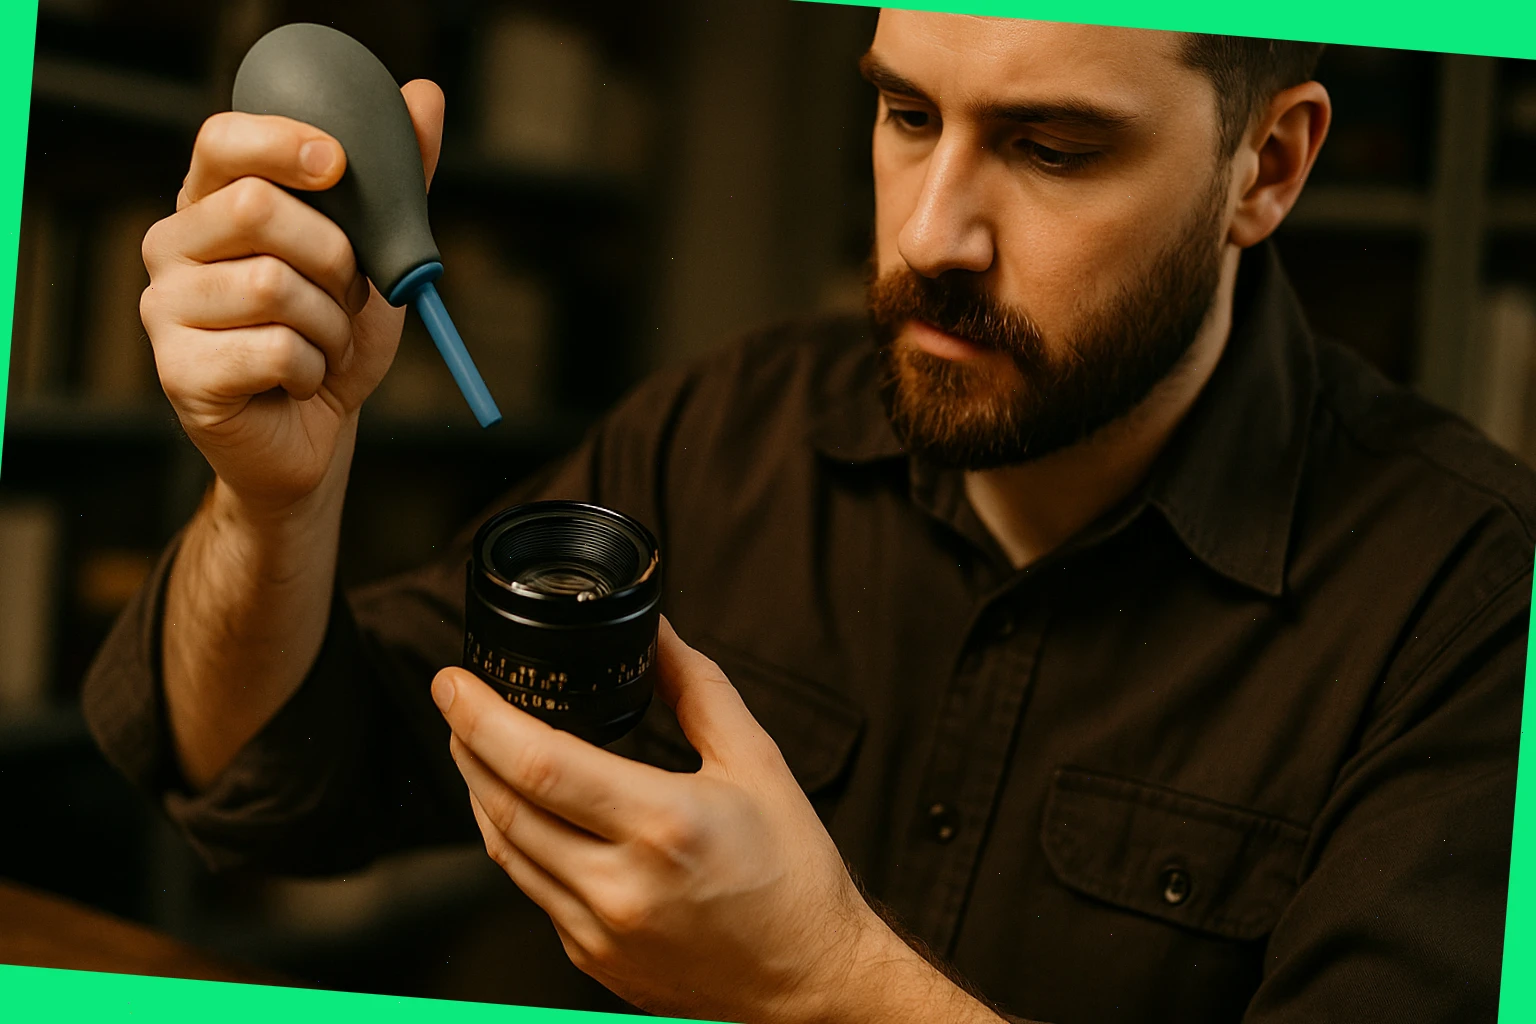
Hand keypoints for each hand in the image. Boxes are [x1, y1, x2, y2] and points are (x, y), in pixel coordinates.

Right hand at [139, 80, 444, 516]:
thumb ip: (397, 181)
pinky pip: (275, 350)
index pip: (222, 141)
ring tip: (323, 344)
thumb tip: (426, 95)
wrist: (319, 430)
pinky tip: (300, 380)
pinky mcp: (180, 372)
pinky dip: (314, 369)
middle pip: (254, 209)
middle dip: (333, 256)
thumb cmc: (335, 335)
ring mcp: (165, 309)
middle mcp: (171, 247)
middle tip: (344, 293)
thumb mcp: (377, 253)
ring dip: (330, 324)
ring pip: (272, 286)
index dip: (282, 142)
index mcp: (211, 203)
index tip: (338, 166)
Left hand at [432, 619, 994, 1022]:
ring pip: (506, 853)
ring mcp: (600, 931)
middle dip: (467, 747)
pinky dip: (516, 844)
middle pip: (504, 807)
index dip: (482, 718)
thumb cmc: (793, 877)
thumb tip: (658, 635)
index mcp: (664, 825)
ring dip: (480, 794)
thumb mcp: (757, 762)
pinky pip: (533, 892)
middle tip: (457, 705)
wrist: (810, 980)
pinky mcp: (593, 959)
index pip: (540, 764)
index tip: (454, 683)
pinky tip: (524, 814)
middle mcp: (622, 886)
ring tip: (476, 749)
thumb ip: (698, 688)